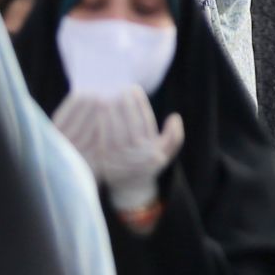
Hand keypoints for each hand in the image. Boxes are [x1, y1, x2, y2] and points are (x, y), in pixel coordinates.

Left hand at [51, 88, 184, 216]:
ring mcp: (120, 159)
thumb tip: (174, 117)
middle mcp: (137, 156)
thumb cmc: (150, 162)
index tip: (133, 89)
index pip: (146, 122)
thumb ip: (174, 135)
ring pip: (115, 131)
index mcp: (154, 151)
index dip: (139, 104)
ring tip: (108, 97)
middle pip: (130, 125)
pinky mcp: (104, 161)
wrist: (131, 186)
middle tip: (119, 89)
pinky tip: (99, 112)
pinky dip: (101, 124)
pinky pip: (103, 139)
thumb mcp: (167, 151)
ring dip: (111, 113)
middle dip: (124, 105)